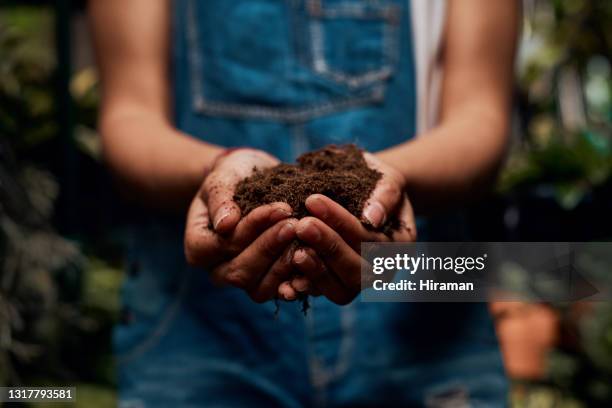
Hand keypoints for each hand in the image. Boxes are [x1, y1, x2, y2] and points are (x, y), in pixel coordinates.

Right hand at [184, 148, 299, 301]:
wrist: (255, 180)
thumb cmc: (234, 176)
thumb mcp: (224, 178)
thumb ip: (221, 199)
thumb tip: (225, 224)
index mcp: (199, 246)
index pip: (219, 247)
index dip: (248, 231)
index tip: (278, 208)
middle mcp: (218, 269)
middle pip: (239, 273)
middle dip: (269, 247)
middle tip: (294, 224)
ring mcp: (245, 280)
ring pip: (259, 289)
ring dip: (284, 265)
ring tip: (305, 239)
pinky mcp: (270, 282)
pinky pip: (282, 292)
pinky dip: (299, 281)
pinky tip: (315, 260)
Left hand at [278, 153, 415, 304]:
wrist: (366, 195)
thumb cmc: (377, 183)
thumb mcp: (387, 179)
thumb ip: (385, 194)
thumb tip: (372, 216)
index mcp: (400, 246)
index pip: (370, 239)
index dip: (342, 223)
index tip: (313, 200)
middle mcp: (382, 271)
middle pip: (357, 270)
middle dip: (328, 246)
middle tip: (302, 225)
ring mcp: (359, 283)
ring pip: (341, 290)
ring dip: (316, 271)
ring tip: (294, 251)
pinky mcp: (336, 287)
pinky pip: (321, 295)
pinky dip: (303, 288)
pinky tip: (286, 281)